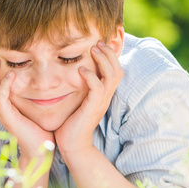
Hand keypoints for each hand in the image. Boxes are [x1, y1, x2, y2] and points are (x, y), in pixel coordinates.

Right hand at [0, 56, 53, 161]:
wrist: (40, 149)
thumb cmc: (39, 128)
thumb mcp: (32, 106)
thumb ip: (29, 93)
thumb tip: (37, 76)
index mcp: (1, 105)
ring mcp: (1, 113)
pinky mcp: (8, 117)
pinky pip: (0, 98)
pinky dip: (4, 85)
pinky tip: (12, 75)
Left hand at [54, 41, 122, 157]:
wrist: (72, 144)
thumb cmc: (71, 122)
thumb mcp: (77, 100)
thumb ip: (79, 87)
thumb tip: (71, 71)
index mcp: (104, 94)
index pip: (115, 70)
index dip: (110, 55)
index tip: (98, 44)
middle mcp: (106, 96)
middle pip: (118, 70)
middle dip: (109, 53)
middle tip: (97, 43)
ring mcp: (101, 102)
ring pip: (112, 76)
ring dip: (103, 60)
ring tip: (93, 49)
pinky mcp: (93, 108)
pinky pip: (98, 88)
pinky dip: (91, 76)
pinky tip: (81, 69)